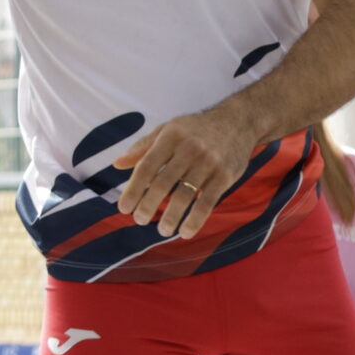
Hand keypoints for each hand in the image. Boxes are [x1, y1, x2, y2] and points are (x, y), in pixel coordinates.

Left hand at [114, 103, 256, 240]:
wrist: (237, 122)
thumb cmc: (194, 129)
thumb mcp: (167, 130)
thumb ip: (142, 148)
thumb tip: (116, 164)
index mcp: (170, 136)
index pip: (146, 166)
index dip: (134, 189)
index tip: (124, 208)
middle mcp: (189, 148)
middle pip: (163, 182)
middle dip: (148, 205)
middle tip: (139, 220)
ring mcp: (209, 162)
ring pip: (185, 195)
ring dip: (171, 217)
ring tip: (162, 230)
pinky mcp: (225, 175)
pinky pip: (207, 202)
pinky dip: (195, 220)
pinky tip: (185, 232)